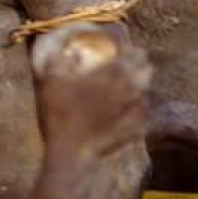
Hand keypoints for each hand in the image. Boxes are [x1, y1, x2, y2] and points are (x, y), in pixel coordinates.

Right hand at [32, 23, 150, 159]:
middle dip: (140, 64)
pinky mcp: (133, 130)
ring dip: (140, 85)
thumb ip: (59, 60)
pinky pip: (142, 114)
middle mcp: (128, 90)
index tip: (122, 48)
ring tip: (129, 85)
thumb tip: (71, 52)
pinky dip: (138, 108)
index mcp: (111, 74)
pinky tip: (129, 109)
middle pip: (146, 70)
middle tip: (129, 63)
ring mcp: (132, 111)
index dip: (130, 49)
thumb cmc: (60, 112)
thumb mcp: (51, 80)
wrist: (70, 150)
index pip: (133, 54)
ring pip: (146, 92)